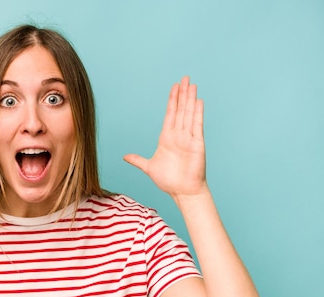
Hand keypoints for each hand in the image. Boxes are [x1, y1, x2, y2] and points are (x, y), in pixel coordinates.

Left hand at [124, 76, 205, 198]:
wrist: (182, 191)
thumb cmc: (169, 181)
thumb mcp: (149, 167)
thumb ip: (137, 160)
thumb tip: (125, 156)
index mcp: (167, 138)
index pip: (170, 114)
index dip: (172, 100)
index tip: (174, 87)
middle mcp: (179, 135)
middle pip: (180, 110)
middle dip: (182, 94)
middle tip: (185, 78)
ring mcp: (188, 138)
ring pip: (189, 114)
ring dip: (190, 99)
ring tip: (192, 84)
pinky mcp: (197, 143)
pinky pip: (197, 125)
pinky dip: (197, 113)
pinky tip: (198, 101)